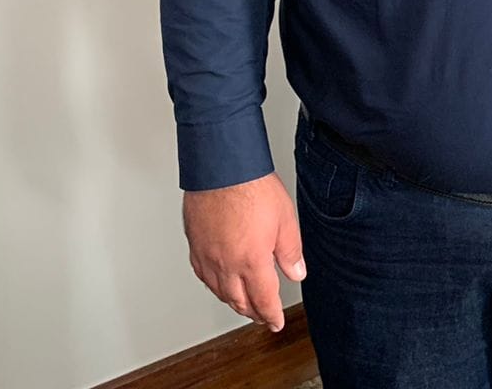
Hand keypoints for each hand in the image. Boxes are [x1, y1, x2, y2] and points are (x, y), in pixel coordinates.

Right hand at [183, 172, 305, 330]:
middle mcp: (226, 264)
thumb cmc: (251, 188)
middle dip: (253, 312)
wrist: (221, 168)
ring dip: (233, 302)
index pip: (263, 299)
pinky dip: (214, 286)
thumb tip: (297, 273)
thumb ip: (291, 252)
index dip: (271, 315)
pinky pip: (203, 276)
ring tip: (243, 304)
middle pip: (239, 300)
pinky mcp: (195, 245)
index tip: (275, 323)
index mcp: (251, 261)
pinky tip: (219, 283)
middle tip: (262, 317)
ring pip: (219, 291)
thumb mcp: (285, 220)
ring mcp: (207, 256)